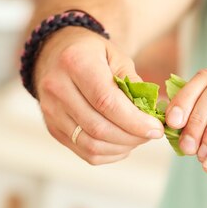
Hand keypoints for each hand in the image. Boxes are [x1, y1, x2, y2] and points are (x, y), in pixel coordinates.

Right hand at [34, 28, 163, 164]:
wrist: (57, 53)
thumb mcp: (118, 57)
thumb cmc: (93, 54)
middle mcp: (57, 87)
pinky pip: (85, 153)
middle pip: (98, 128)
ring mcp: (51, 111)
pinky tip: (122, 144)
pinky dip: (110, 154)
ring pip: (91, 145)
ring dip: (121, 148)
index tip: (156, 129)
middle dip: (131, 137)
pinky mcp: (53, 128)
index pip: (106, 102)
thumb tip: (151, 116)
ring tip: (137, 139)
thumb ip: (135, 85)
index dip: (134, 121)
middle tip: (150, 135)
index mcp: (75, 62)